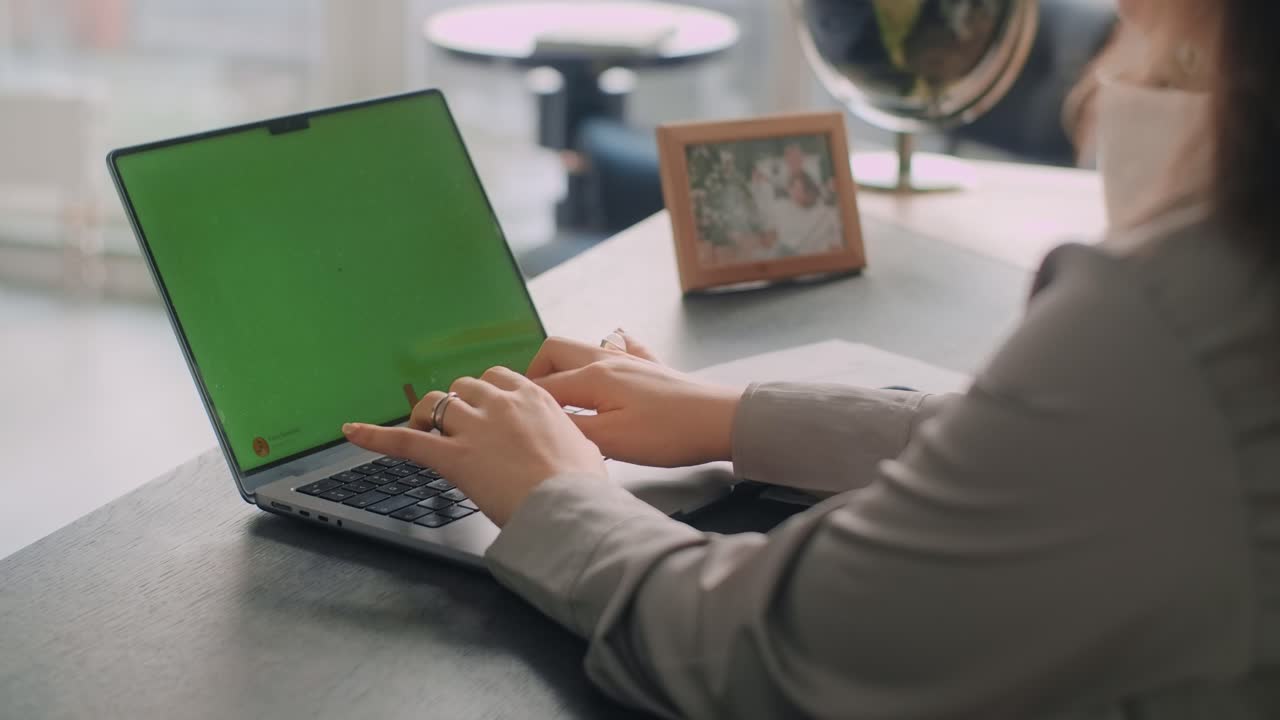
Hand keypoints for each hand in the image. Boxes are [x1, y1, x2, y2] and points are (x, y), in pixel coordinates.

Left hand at [342, 367, 604, 526]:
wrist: (569, 508)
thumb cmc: (581, 486)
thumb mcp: (586, 448)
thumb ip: (570, 438)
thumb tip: (576, 447)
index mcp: (532, 397)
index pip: (496, 377)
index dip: (483, 393)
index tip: (481, 406)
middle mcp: (500, 404)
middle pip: (463, 387)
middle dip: (456, 404)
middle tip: (454, 426)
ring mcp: (474, 428)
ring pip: (435, 404)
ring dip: (426, 415)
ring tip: (423, 429)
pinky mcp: (452, 457)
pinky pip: (405, 440)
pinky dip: (374, 434)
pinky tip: (353, 431)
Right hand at [528, 334, 742, 468]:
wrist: (720, 419)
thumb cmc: (668, 433)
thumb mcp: (612, 441)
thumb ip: (571, 428)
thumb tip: (540, 421)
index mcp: (593, 376)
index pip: (542, 385)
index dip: (522, 401)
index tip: (510, 419)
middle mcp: (607, 358)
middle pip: (555, 351)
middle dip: (536, 373)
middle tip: (533, 406)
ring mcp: (630, 358)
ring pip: (583, 348)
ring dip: (565, 367)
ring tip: (562, 397)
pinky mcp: (650, 366)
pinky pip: (618, 347)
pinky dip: (603, 353)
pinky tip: (606, 366)